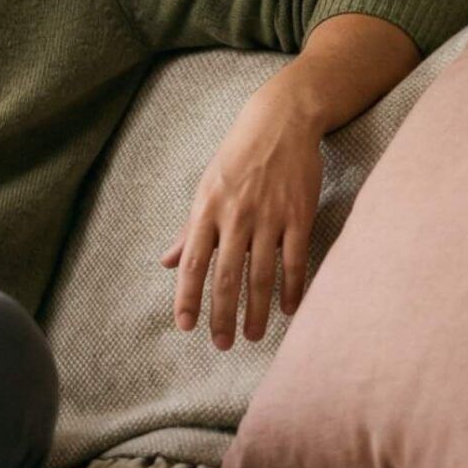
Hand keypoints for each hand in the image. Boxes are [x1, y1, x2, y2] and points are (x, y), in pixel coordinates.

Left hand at [160, 97, 324, 349]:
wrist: (280, 123)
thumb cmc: (237, 157)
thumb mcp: (206, 188)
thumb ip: (190, 229)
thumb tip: (168, 262)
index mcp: (207, 210)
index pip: (194, 263)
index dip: (188, 297)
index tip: (185, 327)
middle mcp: (236, 216)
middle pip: (226, 276)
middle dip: (222, 315)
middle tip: (221, 344)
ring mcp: (269, 217)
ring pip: (261, 275)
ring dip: (257, 311)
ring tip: (254, 336)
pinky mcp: (299, 215)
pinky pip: (295, 260)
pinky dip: (292, 289)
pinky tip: (289, 310)